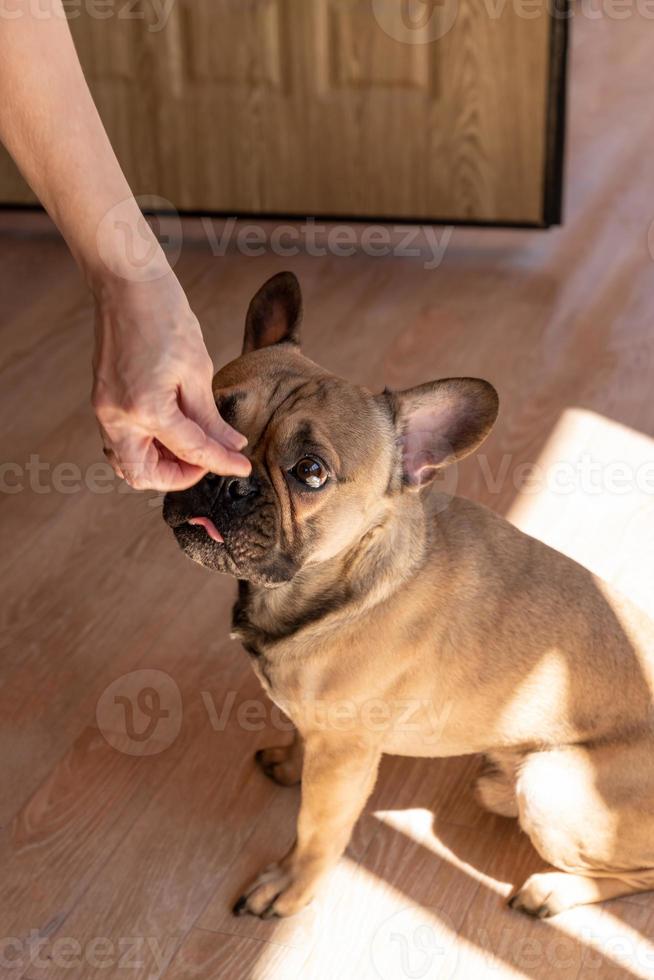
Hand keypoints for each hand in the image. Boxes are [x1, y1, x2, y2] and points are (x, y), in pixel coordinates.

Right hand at [91, 263, 250, 490]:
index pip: (190, 452)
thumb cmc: (165, 317)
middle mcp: (117, 417)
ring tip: (192, 448)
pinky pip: (121, 441)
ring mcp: (104, 410)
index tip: (242, 467)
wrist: (127, 283)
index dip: (221, 463)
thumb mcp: (197, 371)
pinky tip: (172, 432)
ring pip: (127, 462)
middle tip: (208, 461)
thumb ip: (210, 418)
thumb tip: (231, 446)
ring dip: (159, 465)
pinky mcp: (102, 400)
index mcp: (145, 410)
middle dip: (178, 476)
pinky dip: (145, 447)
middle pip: (143, 475)